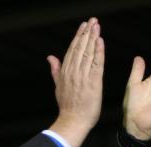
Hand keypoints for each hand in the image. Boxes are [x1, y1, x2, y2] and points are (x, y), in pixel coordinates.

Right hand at [47, 18, 103, 146]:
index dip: (78, 36)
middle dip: (86, 33)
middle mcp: (73, 72)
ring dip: (93, 38)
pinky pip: (97, 64)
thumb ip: (55, 70)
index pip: (72, 50)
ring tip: (96, 26)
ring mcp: (83, 76)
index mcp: (65, 72)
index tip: (83, 26)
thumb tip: (50, 57)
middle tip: (92, 21)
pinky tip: (100, 41)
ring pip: (88, 53)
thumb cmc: (67, 106)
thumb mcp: (58, 86)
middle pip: (80, 48)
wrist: (73, 121)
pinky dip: (99, 52)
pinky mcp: (94, 82)